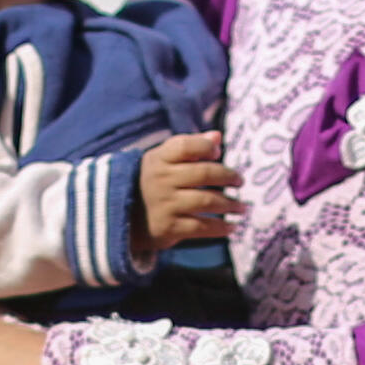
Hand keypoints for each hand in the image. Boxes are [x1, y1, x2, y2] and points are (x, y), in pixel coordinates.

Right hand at [139, 133, 234, 250]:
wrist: (122, 217)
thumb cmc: (152, 182)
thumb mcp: (163, 160)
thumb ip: (190, 146)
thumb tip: (218, 137)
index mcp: (159, 158)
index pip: (186, 145)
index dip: (206, 147)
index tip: (218, 154)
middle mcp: (161, 180)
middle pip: (204, 173)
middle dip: (228, 176)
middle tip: (240, 181)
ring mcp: (165, 204)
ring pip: (208, 201)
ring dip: (231, 204)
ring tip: (242, 207)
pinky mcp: (169, 228)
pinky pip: (202, 227)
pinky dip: (221, 228)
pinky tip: (232, 227)